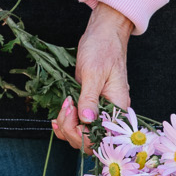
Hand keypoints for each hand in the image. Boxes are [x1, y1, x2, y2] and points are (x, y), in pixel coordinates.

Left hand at [53, 3, 133, 149]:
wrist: (104, 34)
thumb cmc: (103, 48)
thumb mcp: (94, 73)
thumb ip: (90, 98)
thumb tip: (86, 119)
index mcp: (117, 107)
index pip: (102, 137)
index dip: (83, 133)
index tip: (73, 113)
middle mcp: (109, 113)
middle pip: (90, 141)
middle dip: (72, 130)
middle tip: (67, 106)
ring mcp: (98, 110)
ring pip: (80, 135)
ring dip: (66, 126)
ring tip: (63, 106)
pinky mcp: (88, 105)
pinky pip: (77, 124)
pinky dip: (65, 124)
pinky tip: (57, 117)